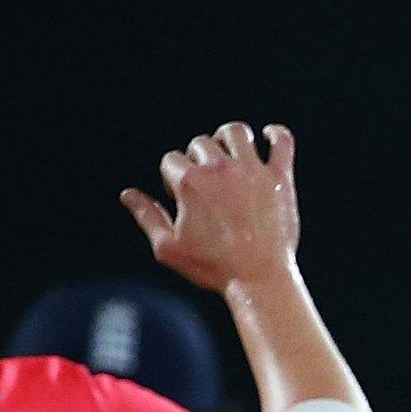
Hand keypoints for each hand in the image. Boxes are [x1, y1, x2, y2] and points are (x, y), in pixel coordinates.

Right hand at [122, 122, 299, 292]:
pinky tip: (269, 136)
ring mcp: (253, 171)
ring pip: (237, 132)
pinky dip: (276, 135)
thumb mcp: (169, 247)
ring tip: (228, 153)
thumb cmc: (212, 267)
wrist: (259, 279)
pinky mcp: (280, 178)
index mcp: (191, 182)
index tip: (181, 197)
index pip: (171, 159)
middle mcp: (221, 169)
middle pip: (201, 143)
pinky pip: (282, 142)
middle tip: (205, 184)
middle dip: (197, 158)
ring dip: (228, 138)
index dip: (172, 177)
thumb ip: (147, 217)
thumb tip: (128, 195)